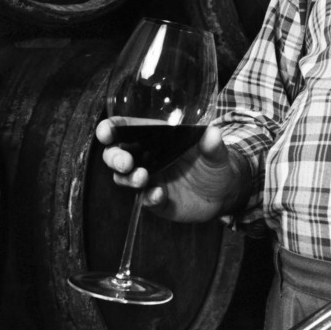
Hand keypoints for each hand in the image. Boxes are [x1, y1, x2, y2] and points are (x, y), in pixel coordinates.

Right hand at [96, 121, 248, 222]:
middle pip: (117, 155)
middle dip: (115, 157)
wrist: (225, 192)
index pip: (126, 129)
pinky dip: (149, 197)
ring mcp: (149, 180)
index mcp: (156, 138)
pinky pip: (145, 200)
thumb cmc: (215, 163)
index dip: (111, 129)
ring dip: (129, 178)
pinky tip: (159, 194)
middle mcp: (146, 158)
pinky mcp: (156, 200)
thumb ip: (213, 145)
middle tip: (126, 162)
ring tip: (142, 178)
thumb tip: (213, 133)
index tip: (106, 132)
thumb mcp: (217, 152)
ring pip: (124, 179)